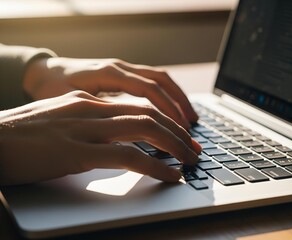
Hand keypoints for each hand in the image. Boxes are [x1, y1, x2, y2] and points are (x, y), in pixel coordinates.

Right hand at [0, 91, 201, 185]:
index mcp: (88, 101)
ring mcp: (83, 128)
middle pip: (148, 113)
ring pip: (143, 129)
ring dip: (174, 145)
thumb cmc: (22, 134)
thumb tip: (116, 134)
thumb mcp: (62, 119)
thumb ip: (90, 122)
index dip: (167, 120)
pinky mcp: (75, 152)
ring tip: (190, 160)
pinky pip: (127, 156)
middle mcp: (90, 108)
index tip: (182, 134)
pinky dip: (154, 165)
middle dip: (178, 131)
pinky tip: (169, 174)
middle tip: (195, 148)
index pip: (139, 105)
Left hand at [23, 57, 197, 128]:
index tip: (179, 128)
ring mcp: (123, 69)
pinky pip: (152, 81)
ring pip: (160, 79)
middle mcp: (120, 67)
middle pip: (160, 81)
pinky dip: (168, 96)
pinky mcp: (124, 75)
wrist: (44, 73)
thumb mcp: (72, 103)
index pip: (148, 89)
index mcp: (108, 73)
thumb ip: (99, 112)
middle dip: (180, 104)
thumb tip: (127, 131)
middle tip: (191, 128)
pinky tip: (173, 111)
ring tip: (191, 120)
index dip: (166, 109)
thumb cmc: (54, 89)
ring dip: (178, 99)